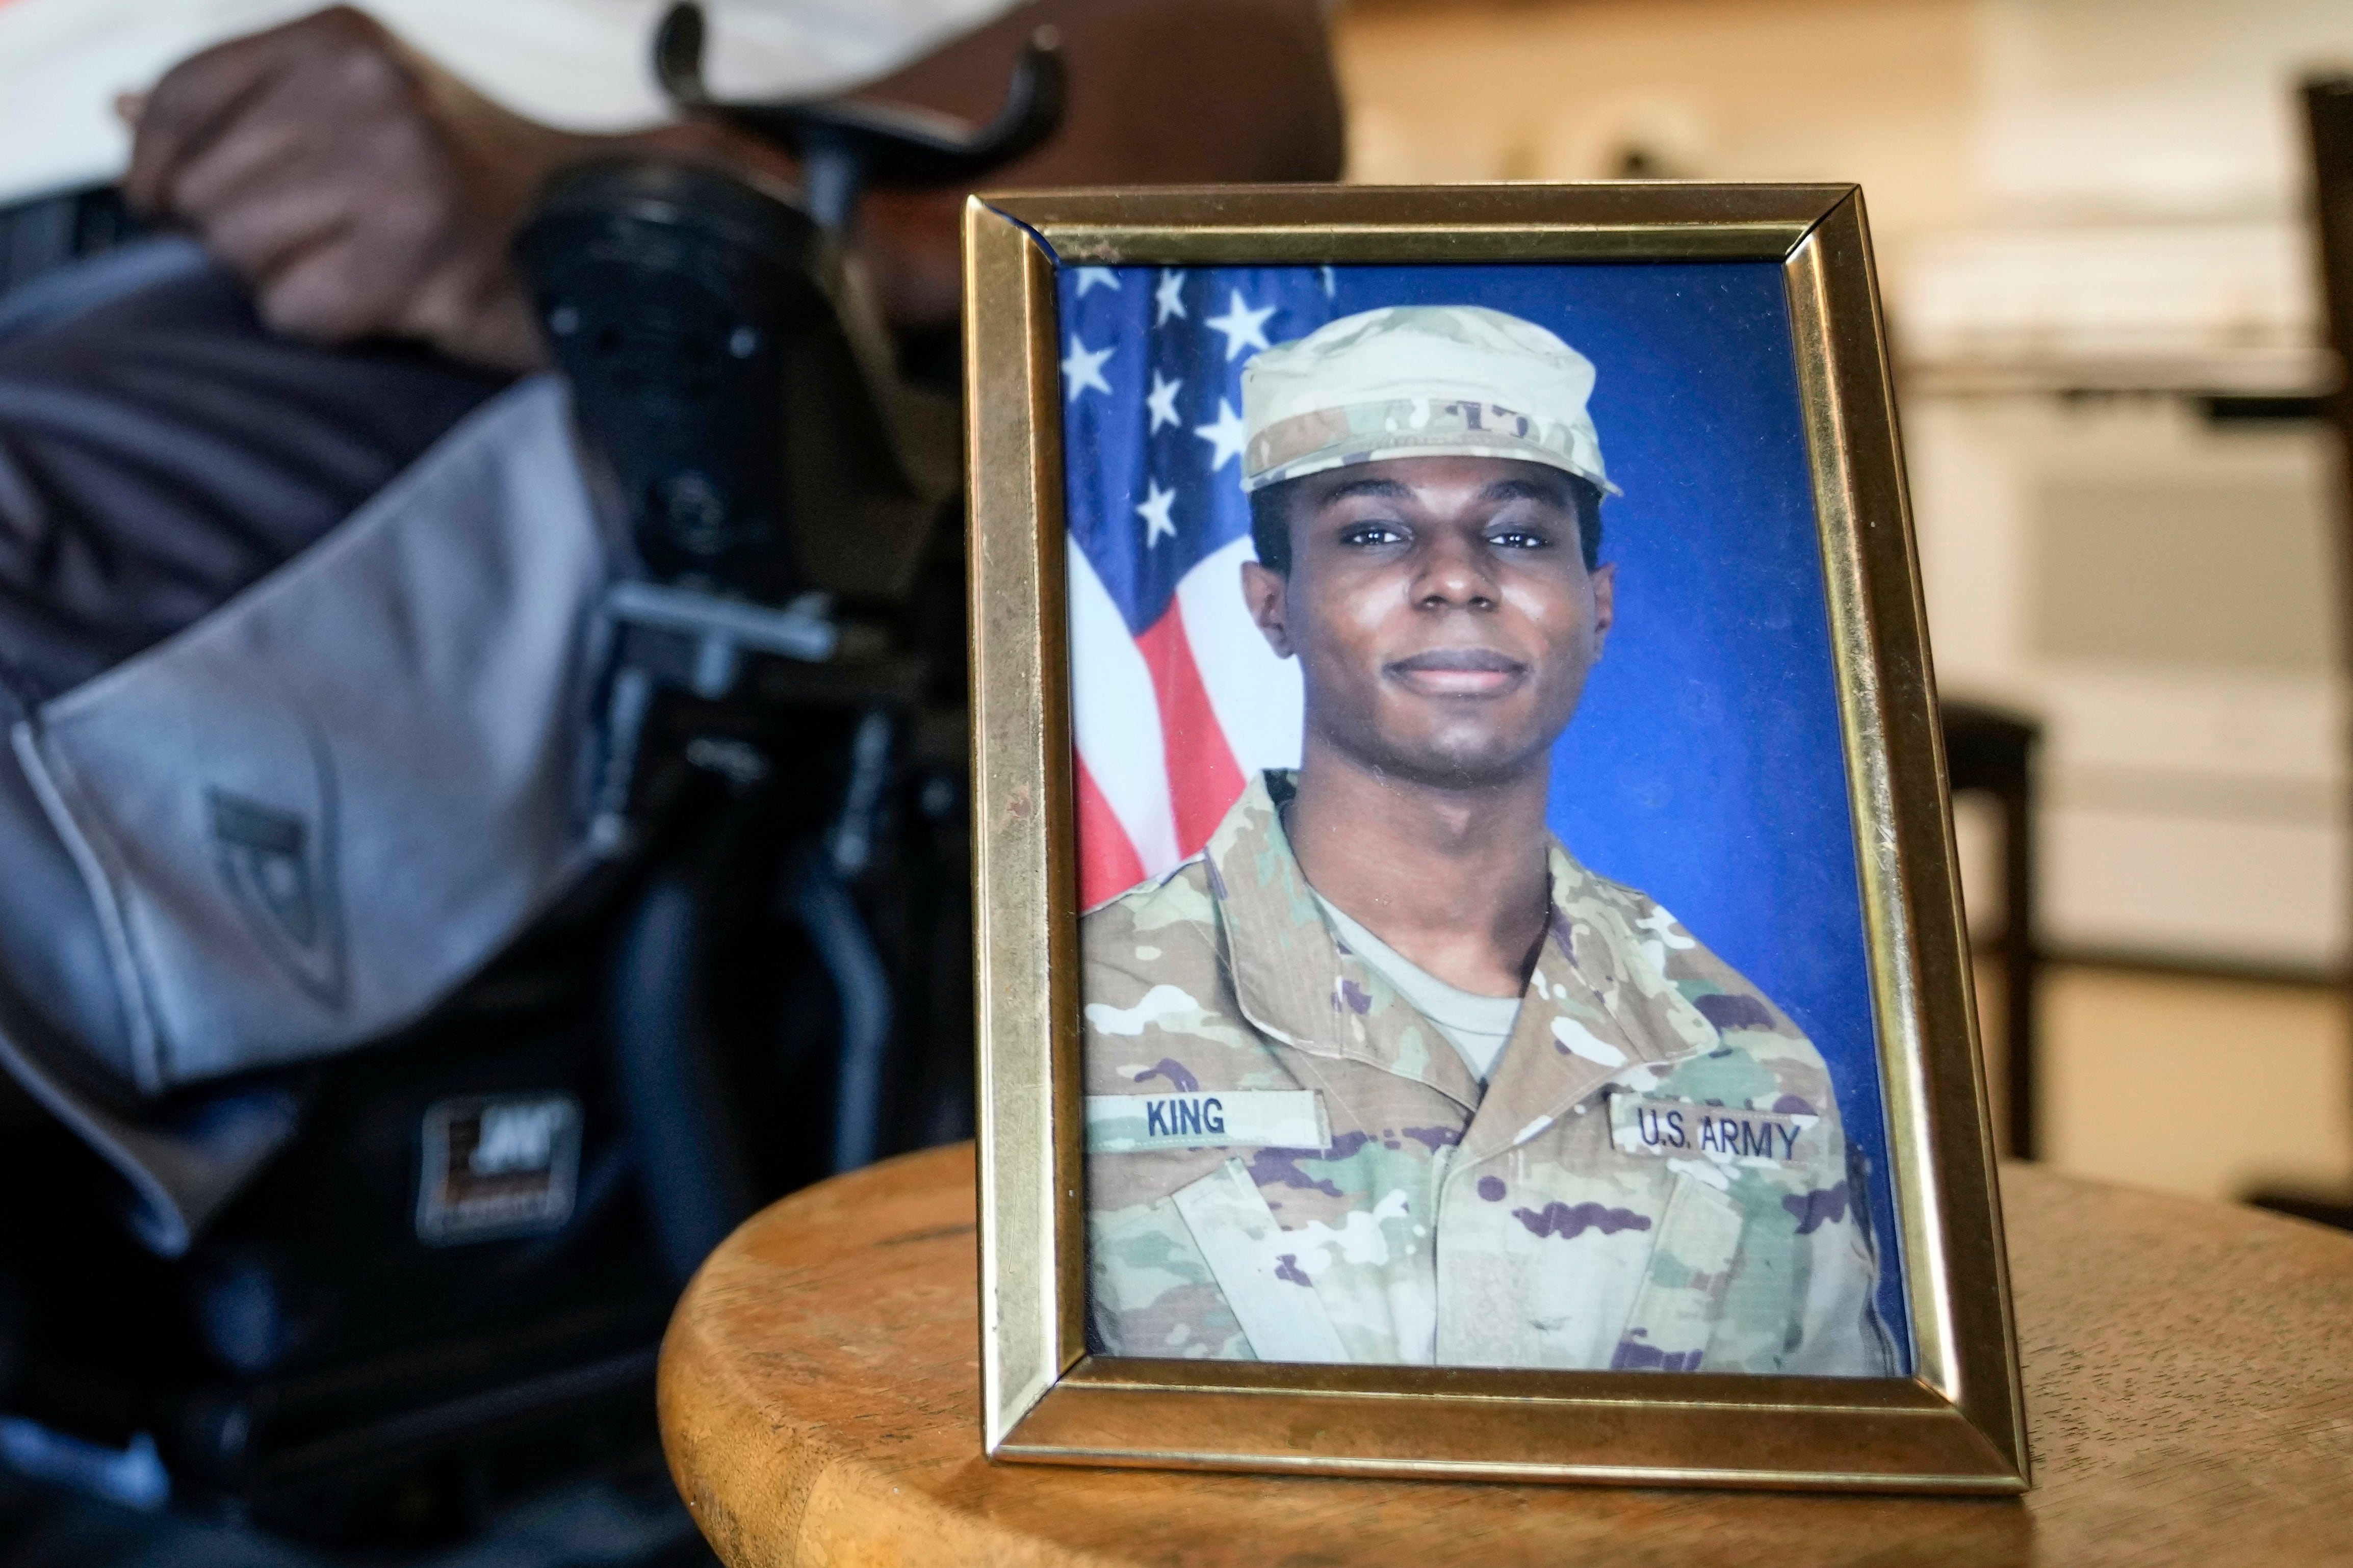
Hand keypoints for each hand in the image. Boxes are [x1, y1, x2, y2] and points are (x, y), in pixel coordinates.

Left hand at [121, 7, 598, 369]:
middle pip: (206, 188)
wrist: (595, 232)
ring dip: (287, 278)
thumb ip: (241, 109)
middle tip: (315, 241)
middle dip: (239, 232)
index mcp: (343, 42)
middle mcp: (369, 92)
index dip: (154, 163)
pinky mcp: (424, 255)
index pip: (182, 97)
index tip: (166, 202)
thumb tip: (123, 115)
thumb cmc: (461, 182)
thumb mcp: (356, 109)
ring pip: (244, 253)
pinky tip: (386, 298)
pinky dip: (329, 320)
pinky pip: (298, 310)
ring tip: (358, 264)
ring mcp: (402, 172)